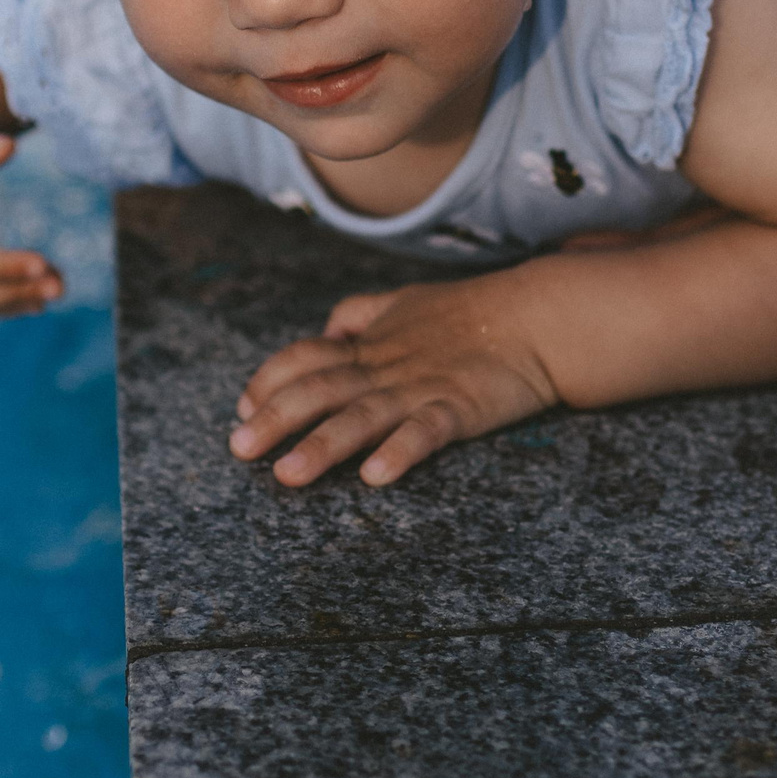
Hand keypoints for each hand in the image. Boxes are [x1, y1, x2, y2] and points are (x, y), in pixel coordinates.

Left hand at [228, 274, 559, 487]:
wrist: (538, 315)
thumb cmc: (471, 311)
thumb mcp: (405, 301)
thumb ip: (362, 314)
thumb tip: (326, 328)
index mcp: (370, 342)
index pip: (305, 356)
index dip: (269, 380)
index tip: (242, 408)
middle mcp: (386, 366)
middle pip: (320, 388)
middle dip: (275, 418)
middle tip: (238, 448)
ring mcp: (422, 387)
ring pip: (362, 415)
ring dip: (322, 445)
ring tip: (288, 475)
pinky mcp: (460, 407)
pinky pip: (426, 431)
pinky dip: (400, 451)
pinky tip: (375, 476)